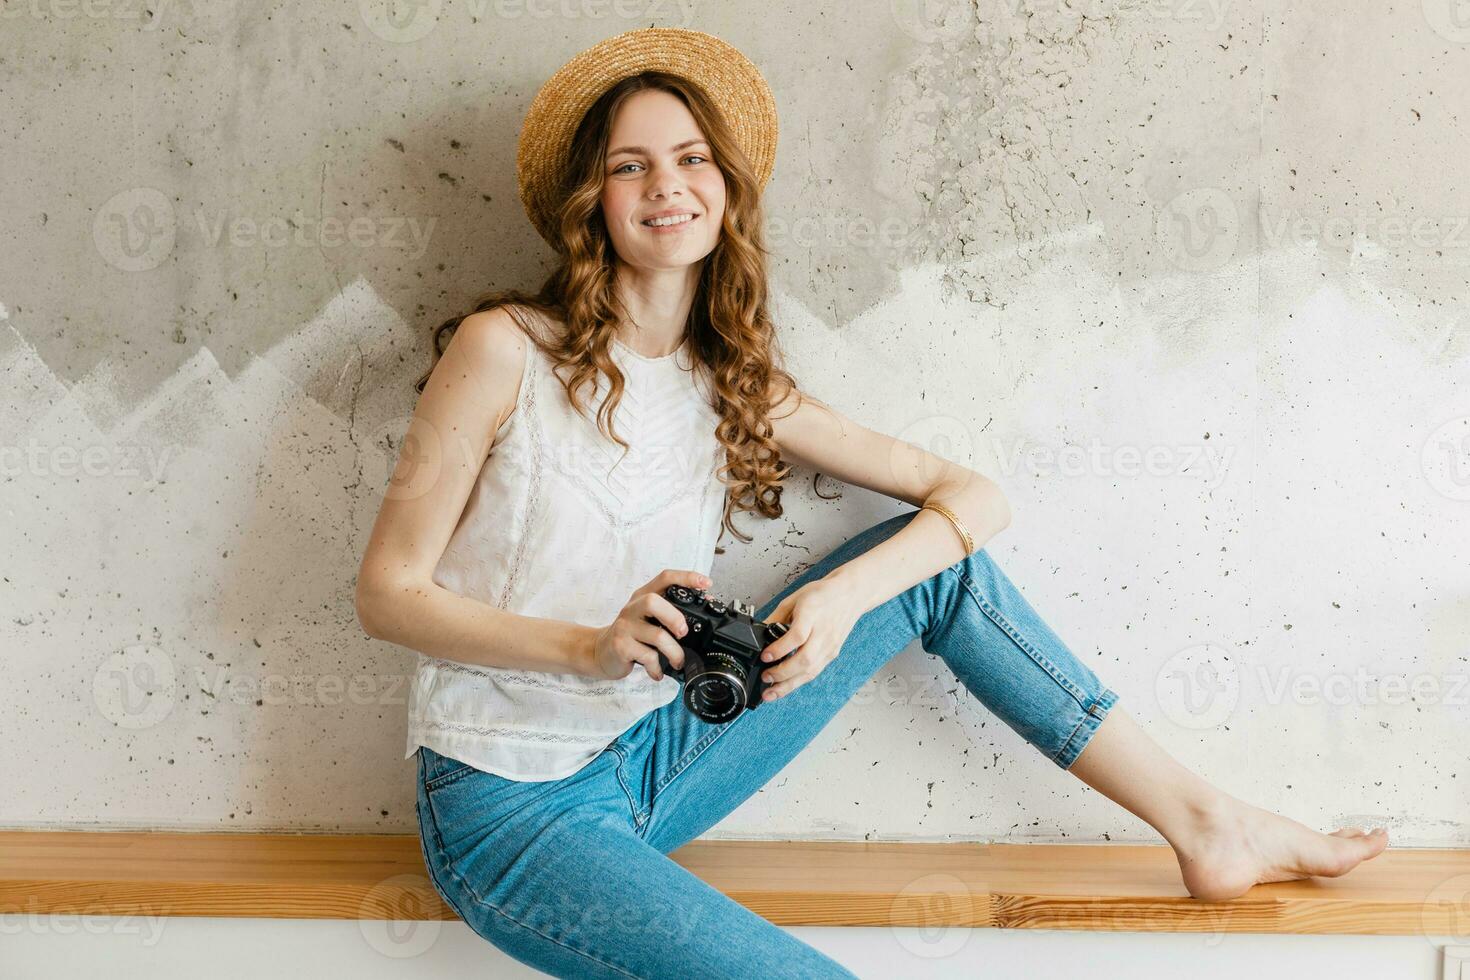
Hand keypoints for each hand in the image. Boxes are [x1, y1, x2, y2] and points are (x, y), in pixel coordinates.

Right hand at [591, 568, 711, 681]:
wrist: (600, 652)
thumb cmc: (631, 634)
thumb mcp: (647, 617)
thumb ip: (670, 611)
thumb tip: (704, 605)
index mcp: (643, 596)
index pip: (665, 578)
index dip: (686, 578)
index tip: (705, 583)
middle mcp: (633, 608)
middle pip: (653, 601)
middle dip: (675, 617)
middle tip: (684, 633)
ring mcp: (625, 626)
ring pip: (656, 635)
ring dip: (674, 652)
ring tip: (677, 661)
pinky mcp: (621, 646)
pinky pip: (647, 657)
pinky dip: (658, 667)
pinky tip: (658, 671)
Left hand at [756, 577, 863, 701]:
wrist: (851, 595)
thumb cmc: (822, 594)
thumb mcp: (795, 598)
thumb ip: (777, 616)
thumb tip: (760, 633)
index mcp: (812, 614)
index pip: (797, 636)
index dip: (780, 649)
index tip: (765, 656)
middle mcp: (823, 633)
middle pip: (805, 659)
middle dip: (782, 673)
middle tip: (766, 677)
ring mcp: (830, 645)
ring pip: (810, 671)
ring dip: (789, 685)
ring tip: (771, 693)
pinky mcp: (832, 653)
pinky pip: (815, 671)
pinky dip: (799, 681)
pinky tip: (786, 686)